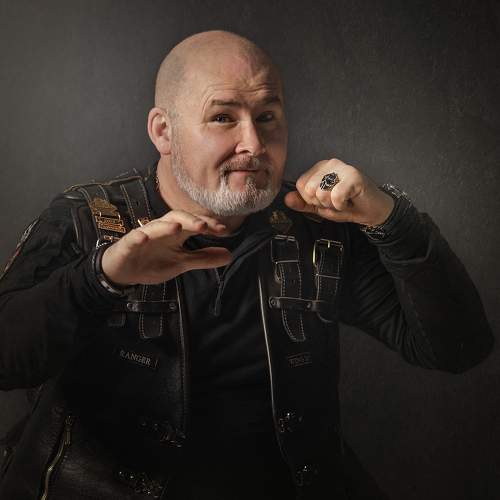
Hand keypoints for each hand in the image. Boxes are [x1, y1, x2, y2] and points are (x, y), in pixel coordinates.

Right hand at [101, 210, 231, 285]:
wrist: (123, 271)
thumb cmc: (153, 262)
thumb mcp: (181, 263)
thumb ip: (203, 258)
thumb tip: (229, 255)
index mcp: (175, 234)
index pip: (194, 224)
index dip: (208, 225)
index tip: (223, 230)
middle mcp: (161, 230)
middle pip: (176, 218)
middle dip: (190, 220)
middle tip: (204, 226)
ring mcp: (144, 236)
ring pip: (155, 226)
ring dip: (166, 226)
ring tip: (178, 227)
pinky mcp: (128, 245)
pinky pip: (133, 239)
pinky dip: (138, 237)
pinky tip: (143, 237)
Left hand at [284, 158, 393, 225]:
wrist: (371, 211)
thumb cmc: (347, 206)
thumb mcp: (320, 207)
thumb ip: (303, 203)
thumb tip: (287, 198)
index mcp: (319, 168)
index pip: (301, 185)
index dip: (311, 200)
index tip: (326, 200)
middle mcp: (329, 163)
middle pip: (309, 190)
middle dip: (322, 203)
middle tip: (336, 201)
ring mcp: (342, 167)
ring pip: (321, 193)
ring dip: (333, 205)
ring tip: (343, 201)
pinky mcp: (354, 175)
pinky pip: (336, 196)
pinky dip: (342, 205)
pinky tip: (350, 201)